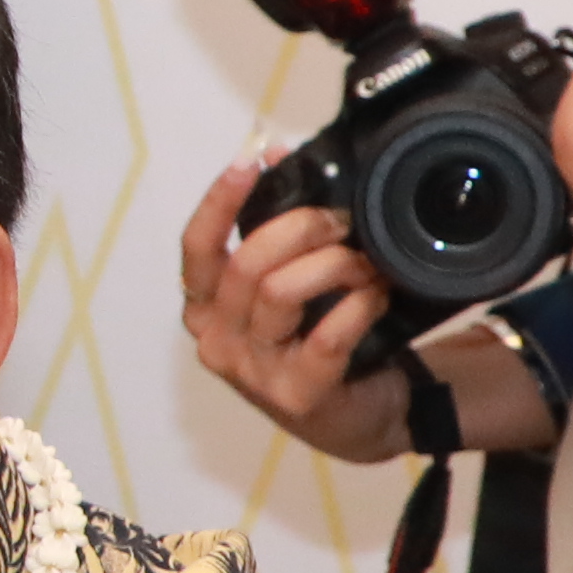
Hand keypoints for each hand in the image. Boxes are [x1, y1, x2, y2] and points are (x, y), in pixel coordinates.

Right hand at [177, 151, 412, 461]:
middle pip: (246, 265)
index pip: (197, 249)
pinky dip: (359, 306)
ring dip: (335, 265)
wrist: (354, 417)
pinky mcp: (296, 395)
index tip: (251, 160)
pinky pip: (327, 336)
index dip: (220, 201)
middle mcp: (217, 341)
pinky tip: (376, 295)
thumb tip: (280, 156)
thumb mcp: (286, 288)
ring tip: (367, 262)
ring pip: (282, 293)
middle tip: (342, 222)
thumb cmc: (315, 339)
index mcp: (205, 309)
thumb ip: (275, 233)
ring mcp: (253, 374)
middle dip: (300, 229)